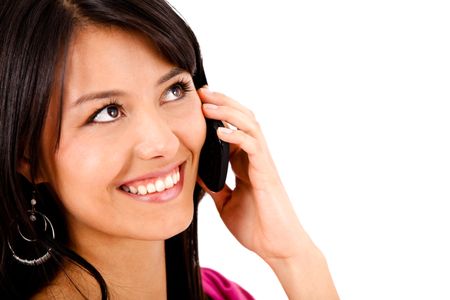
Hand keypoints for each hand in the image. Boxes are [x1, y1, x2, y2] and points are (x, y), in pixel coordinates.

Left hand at [197, 87, 307, 261]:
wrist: (276, 247)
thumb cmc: (256, 226)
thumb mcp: (227, 204)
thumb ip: (217, 187)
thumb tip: (199, 175)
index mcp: (245, 165)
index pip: (233, 130)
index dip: (219, 114)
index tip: (201, 102)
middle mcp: (255, 159)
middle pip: (243, 121)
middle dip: (223, 103)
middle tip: (204, 92)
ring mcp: (262, 164)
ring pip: (250, 127)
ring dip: (229, 112)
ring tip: (209, 104)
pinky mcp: (266, 174)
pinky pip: (253, 147)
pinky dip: (237, 136)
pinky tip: (220, 132)